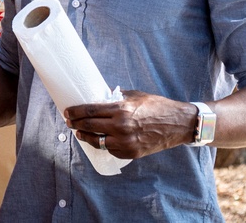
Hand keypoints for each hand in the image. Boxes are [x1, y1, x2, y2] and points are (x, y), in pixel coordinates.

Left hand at [63, 91, 194, 158]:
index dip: (75, 112)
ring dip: (85, 137)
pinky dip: (103, 144)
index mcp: (121, 110)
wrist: (177, 124)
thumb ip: (116, 96)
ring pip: (97, 141)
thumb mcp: (135, 95)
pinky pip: (110, 149)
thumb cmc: (157, 106)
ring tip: (79, 132)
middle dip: (75, 124)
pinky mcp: (131, 152)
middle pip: (89, 126)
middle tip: (69, 121)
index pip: (90, 111)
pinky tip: (98, 139)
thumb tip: (100, 94)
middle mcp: (121, 127)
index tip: (67, 112)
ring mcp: (126, 142)